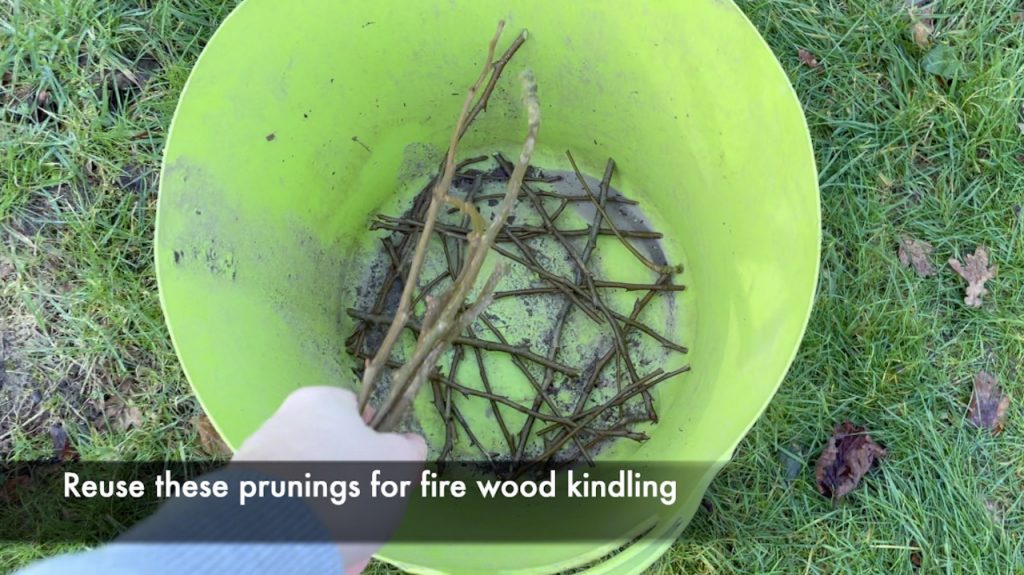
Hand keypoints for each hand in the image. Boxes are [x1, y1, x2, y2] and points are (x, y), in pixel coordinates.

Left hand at [234, 387, 426, 573]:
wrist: (272, 536)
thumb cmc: (345, 487)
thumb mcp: (397, 464)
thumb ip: (409, 450)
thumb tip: (409, 444)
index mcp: (320, 402)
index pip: (359, 414)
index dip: (381, 443)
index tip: (392, 472)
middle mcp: (284, 424)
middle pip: (337, 457)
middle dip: (360, 493)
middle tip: (375, 518)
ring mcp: (260, 462)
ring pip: (315, 492)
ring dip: (337, 520)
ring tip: (349, 550)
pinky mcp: (243, 499)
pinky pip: (290, 515)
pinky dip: (308, 534)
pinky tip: (324, 557)